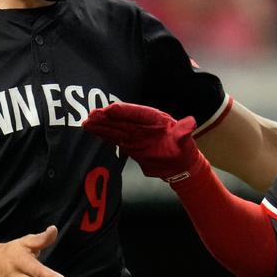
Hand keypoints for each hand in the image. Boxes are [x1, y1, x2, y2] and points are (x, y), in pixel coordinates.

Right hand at [82, 102, 206, 182]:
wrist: (179, 166)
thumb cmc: (183, 150)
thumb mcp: (184, 141)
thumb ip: (183, 132)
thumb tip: (191, 123)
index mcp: (154, 118)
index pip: (136, 112)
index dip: (123, 111)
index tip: (109, 109)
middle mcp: (142, 124)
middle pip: (122, 119)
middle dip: (106, 117)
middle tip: (91, 115)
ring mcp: (134, 134)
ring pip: (115, 128)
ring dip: (101, 126)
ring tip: (86, 123)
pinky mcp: (129, 144)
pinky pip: (114, 138)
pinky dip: (103, 135)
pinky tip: (92, 131)